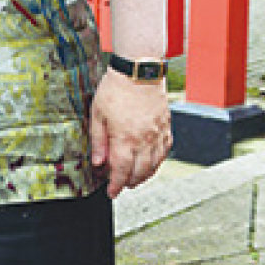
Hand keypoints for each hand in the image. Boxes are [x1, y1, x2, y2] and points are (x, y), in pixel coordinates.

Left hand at [89, 70, 171, 197]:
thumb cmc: (116, 89)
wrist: (139, 71)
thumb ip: (98, 141)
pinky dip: (158, 161)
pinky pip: (165, 151)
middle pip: (140, 172)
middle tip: (121, 186)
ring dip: (144, 175)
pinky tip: (151, 162)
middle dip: (129, 183)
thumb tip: (99, 163)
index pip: (122, 171)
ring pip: (155, 164)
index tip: (112, 192)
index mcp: (125, 138)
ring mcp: (158, 134)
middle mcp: (144, 140)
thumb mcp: (97, 115)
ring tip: (134, 178)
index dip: (116, 185)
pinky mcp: (166, 126)